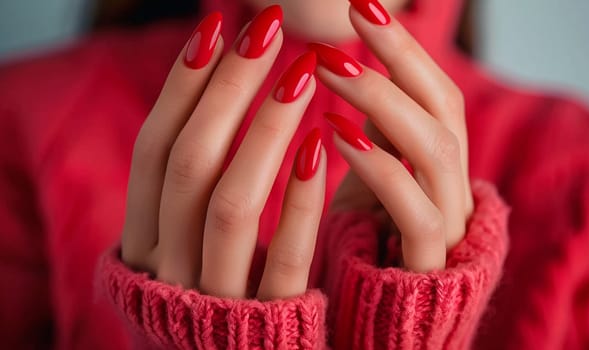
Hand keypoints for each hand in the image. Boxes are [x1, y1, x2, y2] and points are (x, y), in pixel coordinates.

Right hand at [120, 7, 325, 300]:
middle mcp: (168, 267)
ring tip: (305, 73)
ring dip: (265, 131)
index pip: (155, 150)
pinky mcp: (267, 322)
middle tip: (266, 30)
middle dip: (226, 91)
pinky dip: (300, 200)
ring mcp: (214, 297)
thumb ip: (192, 182)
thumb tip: (211, 91)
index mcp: (144, 240)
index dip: (183, 87)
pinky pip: (283, 257)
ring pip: (230, 203)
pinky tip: (323, 145)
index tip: (216, 27)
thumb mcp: (188, 237)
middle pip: (189, 165)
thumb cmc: (215, 289)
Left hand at [310, 0, 472, 272]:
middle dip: (397, 59)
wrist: (376, 322)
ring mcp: (447, 228)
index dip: (404, 50)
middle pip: (442, 111)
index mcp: (440, 168)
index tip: (362, 8)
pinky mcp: (425, 264)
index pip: (436, 95)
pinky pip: (412, 208)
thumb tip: (349, 67)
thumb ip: (374, 129)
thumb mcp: (368, 177)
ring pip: (434, 150)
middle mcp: (454, 191)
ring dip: (380, 99)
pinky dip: (376, 164)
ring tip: (329, 65)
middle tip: (352, 17)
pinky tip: (333, 132)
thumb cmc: (363, 240)